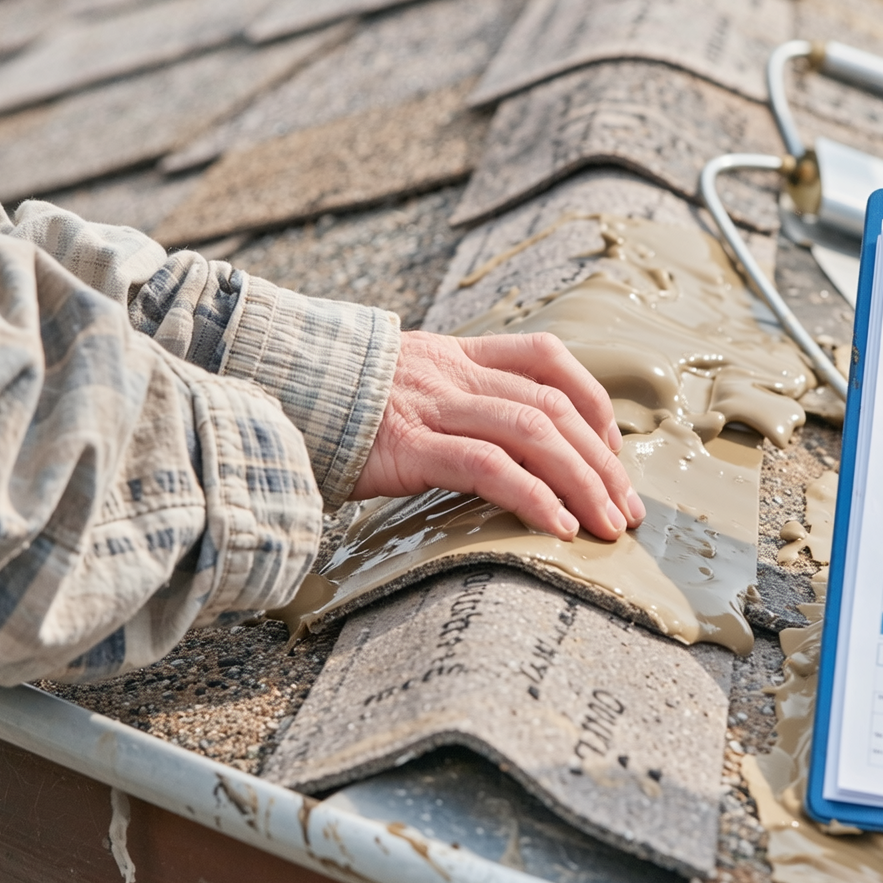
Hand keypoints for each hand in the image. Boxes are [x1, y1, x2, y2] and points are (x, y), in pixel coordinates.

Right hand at [352, 331, 644, 540]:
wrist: (257, 385)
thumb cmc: (325, 404)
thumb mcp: (394, 388)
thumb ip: (442, 406)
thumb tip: (489, 453)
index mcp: (455, 354)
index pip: (548, 360)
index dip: (593, 405)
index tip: (612, 454)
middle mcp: (453, 372)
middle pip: (555, 406)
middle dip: (603, 462)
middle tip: (625, 510)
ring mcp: (433, 405)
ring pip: (535, 432)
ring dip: (584, 483)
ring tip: (606, 527)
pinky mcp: (409, 444)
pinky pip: (488, 467)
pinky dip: (533, 497)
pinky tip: (557, 527)